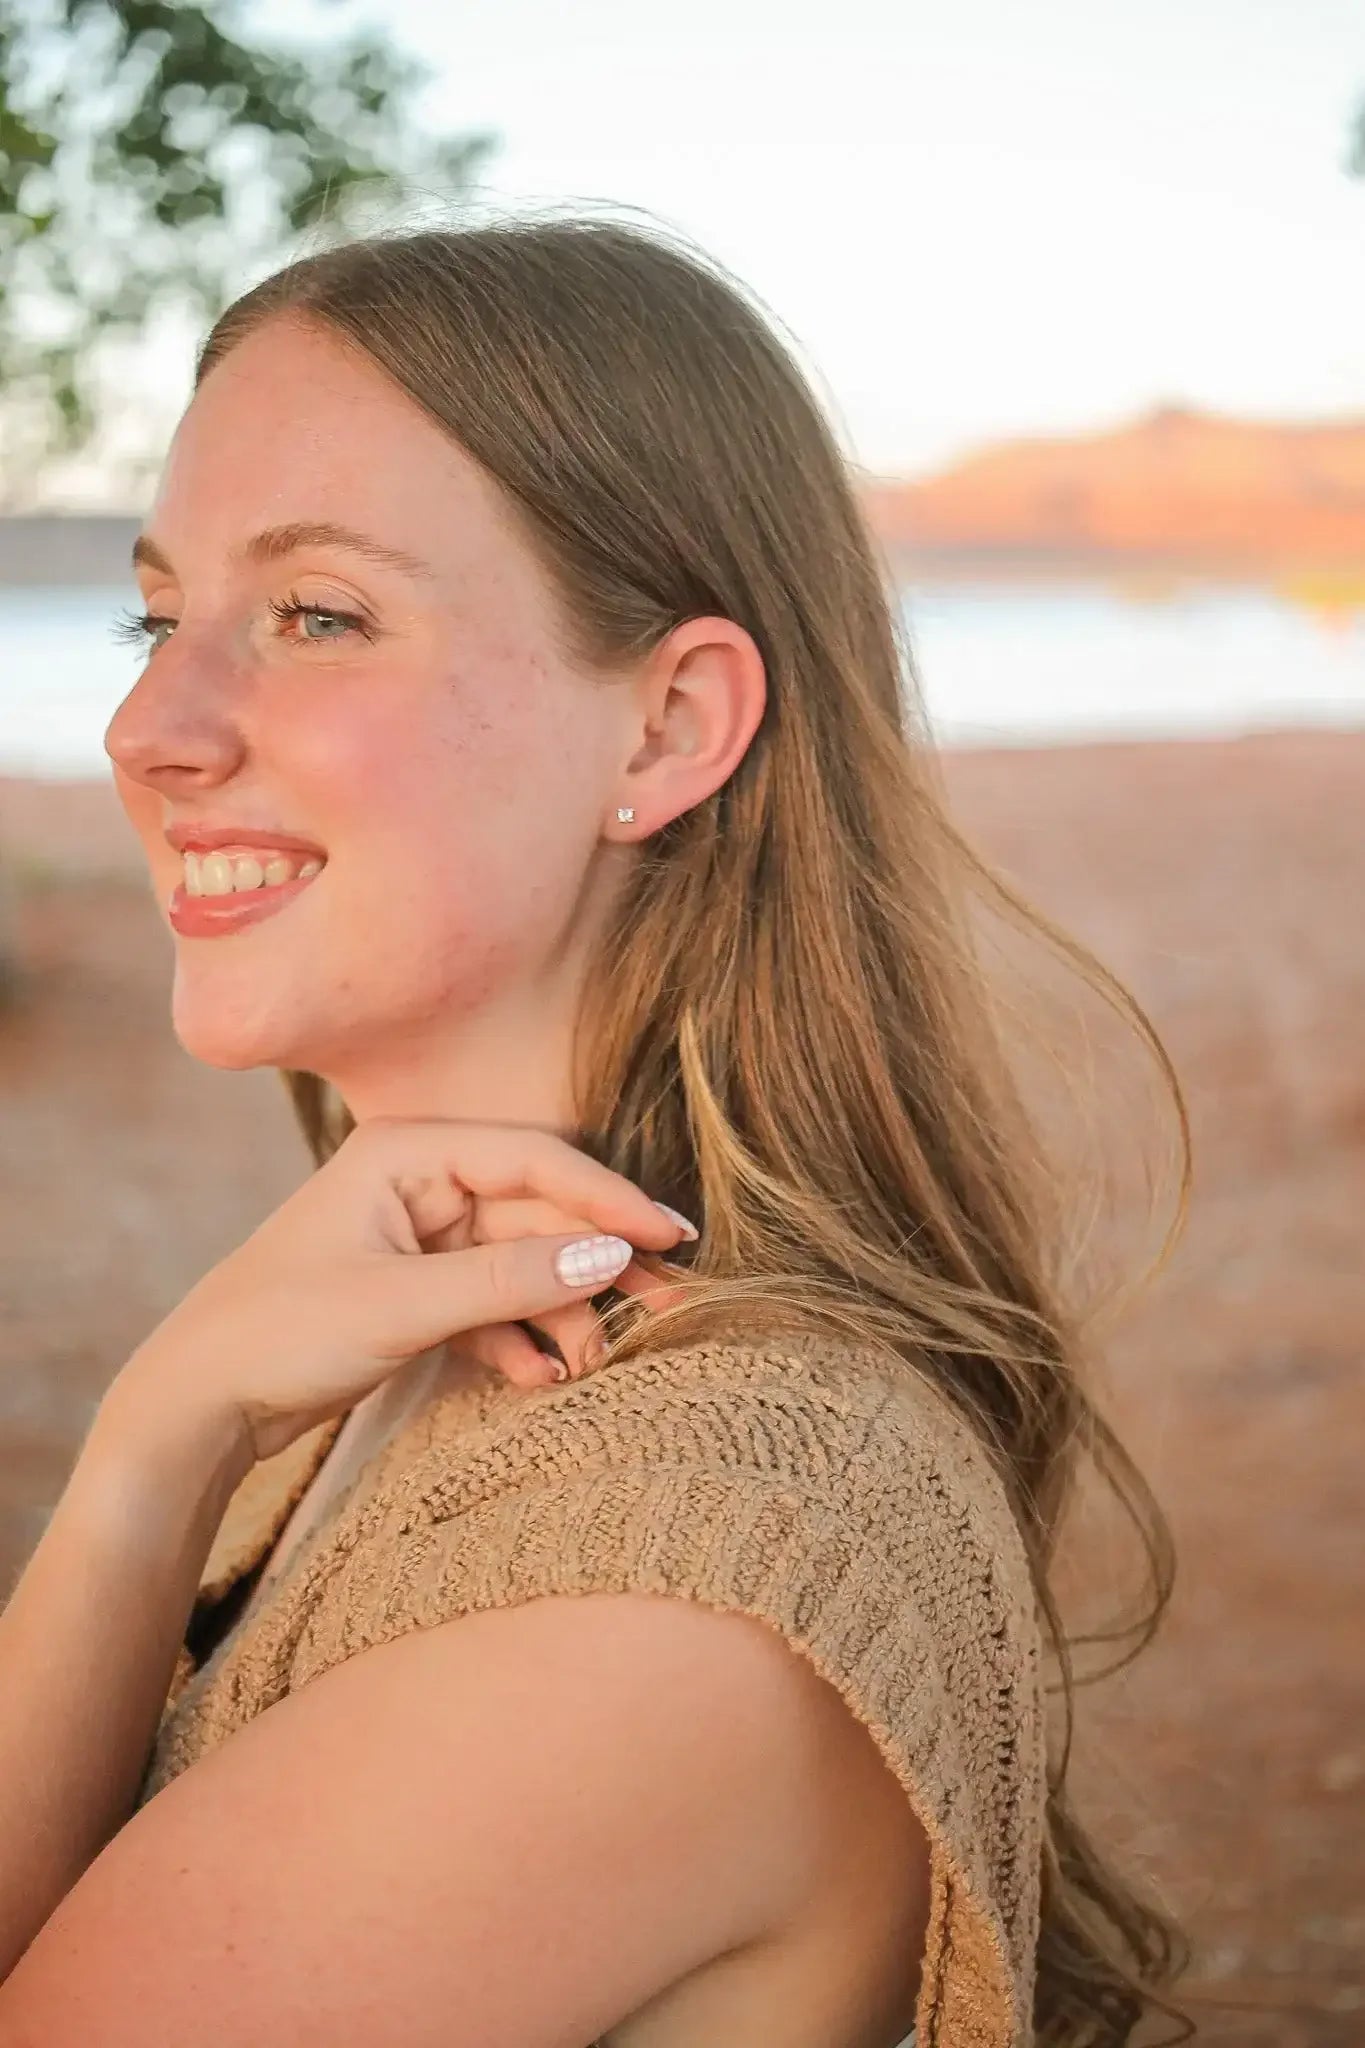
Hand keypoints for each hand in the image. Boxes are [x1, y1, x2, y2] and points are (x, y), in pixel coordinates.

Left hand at [111, 1116, 695, 1470]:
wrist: (197, 1406)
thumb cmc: (279, 1332)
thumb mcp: (403, 1306)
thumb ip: (511, 1281)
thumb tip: (613, 1256)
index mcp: (406, 1152)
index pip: (536, 1159)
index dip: (609, 1197)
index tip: (670, 1236)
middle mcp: (418, 1184)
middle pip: (538, 1214)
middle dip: (597, 1264)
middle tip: (666, 1306)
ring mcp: (419, 1239)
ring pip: (522, 1265)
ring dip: (563, 1313)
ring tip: (594, 1364)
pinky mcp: (416, 1292)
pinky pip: (493, 1304)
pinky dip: (520, 1338)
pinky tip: (540, 1378)